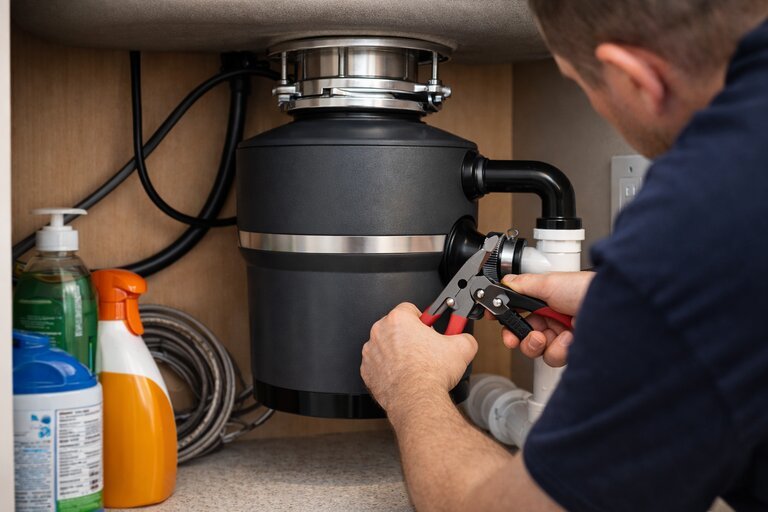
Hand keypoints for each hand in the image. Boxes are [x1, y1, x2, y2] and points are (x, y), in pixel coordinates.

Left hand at [361, 303, 477, 412]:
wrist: (417, 400)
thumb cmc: (431, 374)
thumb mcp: (462, 348)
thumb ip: (463, 336)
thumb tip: (465, 338)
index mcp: (399, 319)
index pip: (410, 309)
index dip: (423, 319)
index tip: (429, 328)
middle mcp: (380, 332)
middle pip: (397, 327)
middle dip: (410, 335)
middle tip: (424, 348)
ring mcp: (371, 352)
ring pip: (386, 345)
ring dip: (398, 352)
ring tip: (414, 364)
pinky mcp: (367, 371)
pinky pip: (379, 364)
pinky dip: (389, 368)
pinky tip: (403, 375)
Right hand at [500, 271, 593, 366]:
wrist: (613, 310)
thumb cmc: (587, 290)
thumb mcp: (549, 282)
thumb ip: (523, 284)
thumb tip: (505, 282)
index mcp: (547, 300)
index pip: (519, 311)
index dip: (507, 318)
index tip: (496, 319)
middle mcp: (554, 318)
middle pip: (524, 334)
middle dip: (518, 336)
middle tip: (514, 336)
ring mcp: (563, 336)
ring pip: (537, 349)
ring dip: (539, 343)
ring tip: (549, 335)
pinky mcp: (572, 352)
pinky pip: (553, 357)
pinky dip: (559, 349)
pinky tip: (569, 339)